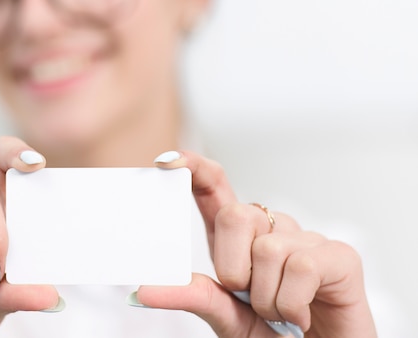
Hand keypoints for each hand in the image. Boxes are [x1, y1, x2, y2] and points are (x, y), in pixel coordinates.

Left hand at [132, 150, 376, 337]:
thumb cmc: (272, 336)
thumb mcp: (226, 316)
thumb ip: (193, 296)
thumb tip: (142, 290)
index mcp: (237, 240)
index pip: (214, 187)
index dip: (193, 168)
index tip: (166, 162)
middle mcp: (270, 230)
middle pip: (235, 214)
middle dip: (232, 267)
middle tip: (249, 298)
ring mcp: (306, 240)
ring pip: (267, 248)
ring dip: (267, 299)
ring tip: (281, 314)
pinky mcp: (339, 256)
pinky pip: (301, 265)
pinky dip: (292, 303)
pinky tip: (302, 316)